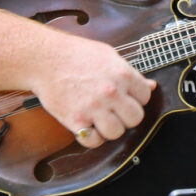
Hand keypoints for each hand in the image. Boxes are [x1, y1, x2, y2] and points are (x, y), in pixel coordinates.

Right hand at [30, 32, 155, 145]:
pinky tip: (87, 127)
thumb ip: (130, 73)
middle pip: (135, 118)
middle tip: (114, 111)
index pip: (145, 97)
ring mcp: (94, 107)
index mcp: (123, 75)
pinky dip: (91, 138)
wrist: (44, 59)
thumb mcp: (109, 56)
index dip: (136, 99)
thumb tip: (151, 86)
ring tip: (100, 119)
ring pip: (116, 132)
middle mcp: (111, 92)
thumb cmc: (76, 54)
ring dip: (109, 128)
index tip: (124, 97)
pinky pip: (93, 141)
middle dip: (126, 116)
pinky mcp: (75, 120)